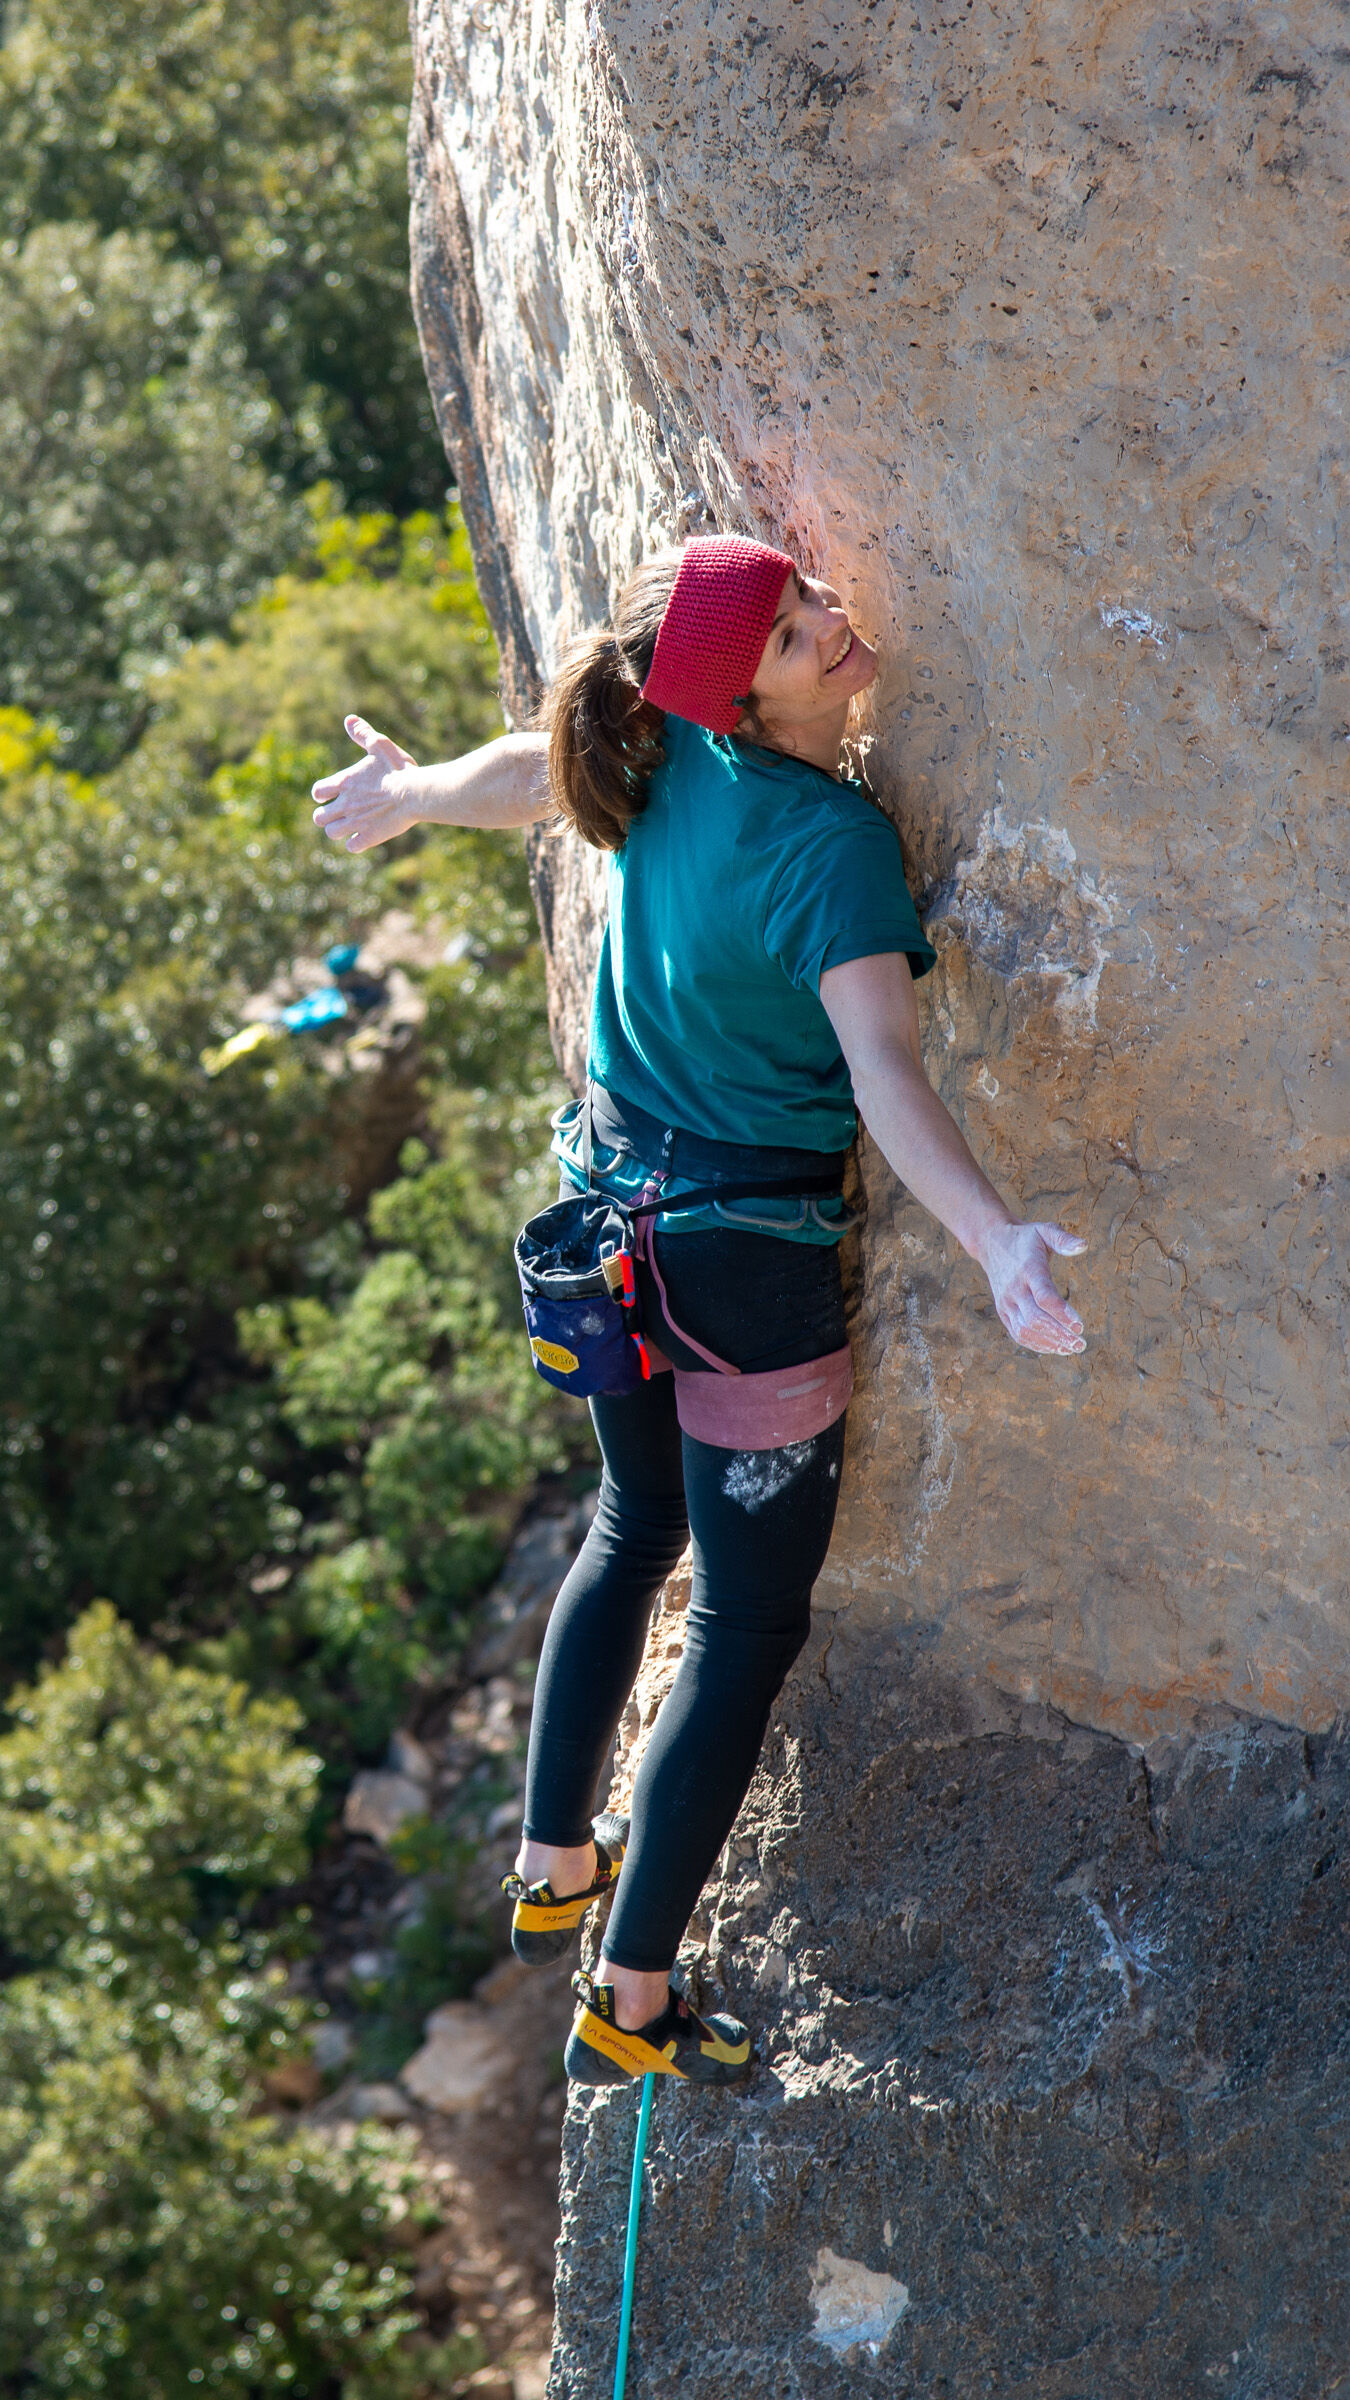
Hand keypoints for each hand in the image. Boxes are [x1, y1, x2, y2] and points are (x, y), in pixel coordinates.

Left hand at [311, 717, 419, 851]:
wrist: (415, 793)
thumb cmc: (398, 768)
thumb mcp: (380, 745)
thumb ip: (362, 734)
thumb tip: (349, 720)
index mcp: (345, 783)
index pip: (317, 792)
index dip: (321, 794)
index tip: (332, 794)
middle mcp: (345, 804)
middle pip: (319, 818)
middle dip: (326, 816)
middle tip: (339, 814)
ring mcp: (356, 823)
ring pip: (332, 834)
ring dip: (338, 831)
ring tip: (350, 827)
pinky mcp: (369, 837)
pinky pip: (352, 846)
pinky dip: (355, 843)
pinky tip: (365, 837)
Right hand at [973, 1219, 1086, 1356]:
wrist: (991, 1243)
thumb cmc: (1025, 1238)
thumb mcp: (1045, 1230)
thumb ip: (1063, 1239)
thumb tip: (1083, 1246)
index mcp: (1028, 1269)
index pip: (1044, 1297)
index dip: (1062, 1313)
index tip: (1080, 1326)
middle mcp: (1015, 1289)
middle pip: (1036, 1319)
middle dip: (1060, 1335)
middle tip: (1081, 1344)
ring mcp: (1006, 1302)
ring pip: (1025, 1330)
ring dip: (1049, 1343)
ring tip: (1071, 1348)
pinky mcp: (1003, 1311)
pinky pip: (1018, 1333)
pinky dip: (1036, 1344)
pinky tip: (1055, 1347)